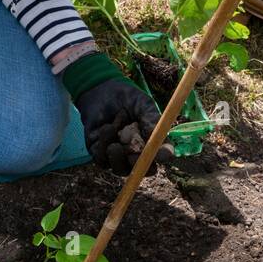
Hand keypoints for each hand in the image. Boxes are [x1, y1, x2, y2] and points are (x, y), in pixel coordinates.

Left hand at [62, 52, 163, 174]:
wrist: (102, 90)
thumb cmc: (126, 98)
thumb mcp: (143, 105)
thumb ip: (152, 121)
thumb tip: (161, 142)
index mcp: (150, 143)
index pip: (160, 157)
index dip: (162, 158)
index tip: (163, 154)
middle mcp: (135, 153)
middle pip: (141, 171)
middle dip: (137, 164)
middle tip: (133, 155)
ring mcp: (117, 156)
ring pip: (119, 169)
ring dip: (117, 153)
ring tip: (113, 127)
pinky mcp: (99, 154)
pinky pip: (102, 159)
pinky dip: (104, 144)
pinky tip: (107, 126)